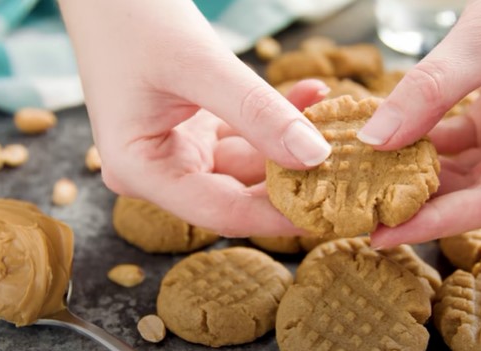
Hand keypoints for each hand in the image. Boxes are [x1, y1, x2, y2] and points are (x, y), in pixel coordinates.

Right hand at [59, 0, 330, 235]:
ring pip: (250, 161)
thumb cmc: (133, 17)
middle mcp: (159, 169)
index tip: (331, 211)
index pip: (221, 212)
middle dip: (292, 179)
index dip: (279, 217)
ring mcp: (178, 149)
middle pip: (238, 192)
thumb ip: (256, 112)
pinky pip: (247, 132)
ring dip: (292, 142)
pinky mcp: (195, 128)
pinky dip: (277, 116)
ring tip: (338, 125)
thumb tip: (315, 156)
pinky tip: (313, 95)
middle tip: (347, 171)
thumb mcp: (199, 65)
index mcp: (141, 171)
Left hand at [363, 0, 480, 247]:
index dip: (437, 222)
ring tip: (371, 189)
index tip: (386, 234)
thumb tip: (374, 141)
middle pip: (478, 193)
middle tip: (367, 218)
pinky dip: (424, 147)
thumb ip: (428, 92)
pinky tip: (388, 150)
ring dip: (419, 179)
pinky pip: (458, 145)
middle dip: (422, 206)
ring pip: (465, 173)